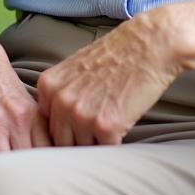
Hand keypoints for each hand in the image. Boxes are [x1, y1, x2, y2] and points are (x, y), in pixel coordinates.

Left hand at [36, 13, 186, 145]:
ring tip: (112, 121)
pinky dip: (115, 142)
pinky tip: (123, 121)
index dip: (64, 128)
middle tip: (98, 126)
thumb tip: (57, 123)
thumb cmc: (118, 54)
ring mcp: (81, 115)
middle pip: (61, 141)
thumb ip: (61, 94)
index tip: (78, 125)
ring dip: (96, 142)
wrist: (148, 44)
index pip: (46, 125)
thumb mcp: (76, 68)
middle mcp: (60, 101)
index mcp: (49, 86)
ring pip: (81, 150)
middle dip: (79, 138)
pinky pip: (105, 150)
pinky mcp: (105, 126)